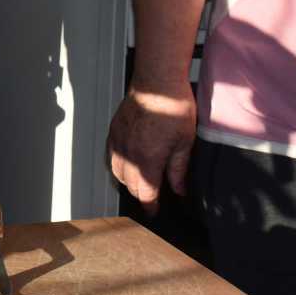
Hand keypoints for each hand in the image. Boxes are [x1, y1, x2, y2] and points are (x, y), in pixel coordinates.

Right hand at [106, 80, 196, 216]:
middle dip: (141, 194)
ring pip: (116, 172)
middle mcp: (129, 153)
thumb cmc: (173, 105)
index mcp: (148, 159)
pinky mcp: (114, 130)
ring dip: (127, 181)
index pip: (146, 193)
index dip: (150, 206)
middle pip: (130, 185)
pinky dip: (117, 164)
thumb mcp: (185, 141)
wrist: (157, 81)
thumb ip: (178, 169)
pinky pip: (110, 155)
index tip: (153, 212)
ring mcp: (118, 141)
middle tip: (151, 197)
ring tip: (139, 181)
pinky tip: (126, 162)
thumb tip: (178, 189)